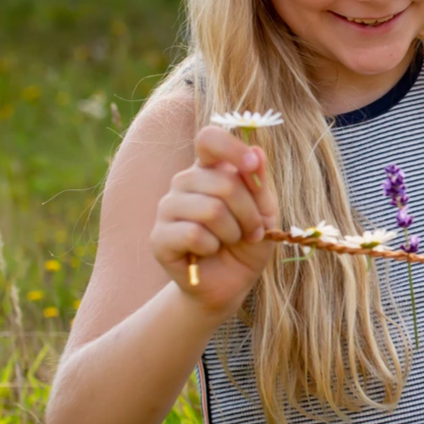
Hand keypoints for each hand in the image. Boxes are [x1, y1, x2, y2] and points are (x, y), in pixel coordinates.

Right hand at [151, 125, 278, 313]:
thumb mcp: (265, 212)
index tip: (253, 165)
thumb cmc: (247, 243)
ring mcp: (167, 208)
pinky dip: (213, 247)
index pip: (209, 140)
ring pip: (211, 209)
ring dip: (233, 231)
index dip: (232, 148)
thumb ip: (259, 183)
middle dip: (249, 212)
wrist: (230, 283)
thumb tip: (258, 150)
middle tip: (253, 231)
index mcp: (209, 169)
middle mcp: (184, 183)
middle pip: (223, 182)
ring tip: (231, 241)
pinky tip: (208, 252)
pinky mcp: (159, 237)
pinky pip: (194, 234)